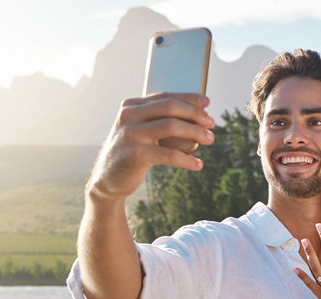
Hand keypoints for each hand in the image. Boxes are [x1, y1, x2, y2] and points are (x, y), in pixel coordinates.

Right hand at [88, 92, 215, 201]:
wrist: (108, 179)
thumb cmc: (133, 152)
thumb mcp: (141, 131)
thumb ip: (158, 120)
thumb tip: (197, 116)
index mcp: (131, 106)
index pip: (165, 97)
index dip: (188, 98)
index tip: (207, 103)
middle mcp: (128, 116)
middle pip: (169, 108)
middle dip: (195, 114)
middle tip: (211, 123)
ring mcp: (130, 134)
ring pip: (171, 126)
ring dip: (195, 132)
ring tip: (210, 139)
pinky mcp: (135, 155)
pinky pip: (168, 154)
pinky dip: (187, 159)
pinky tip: (198, 164)